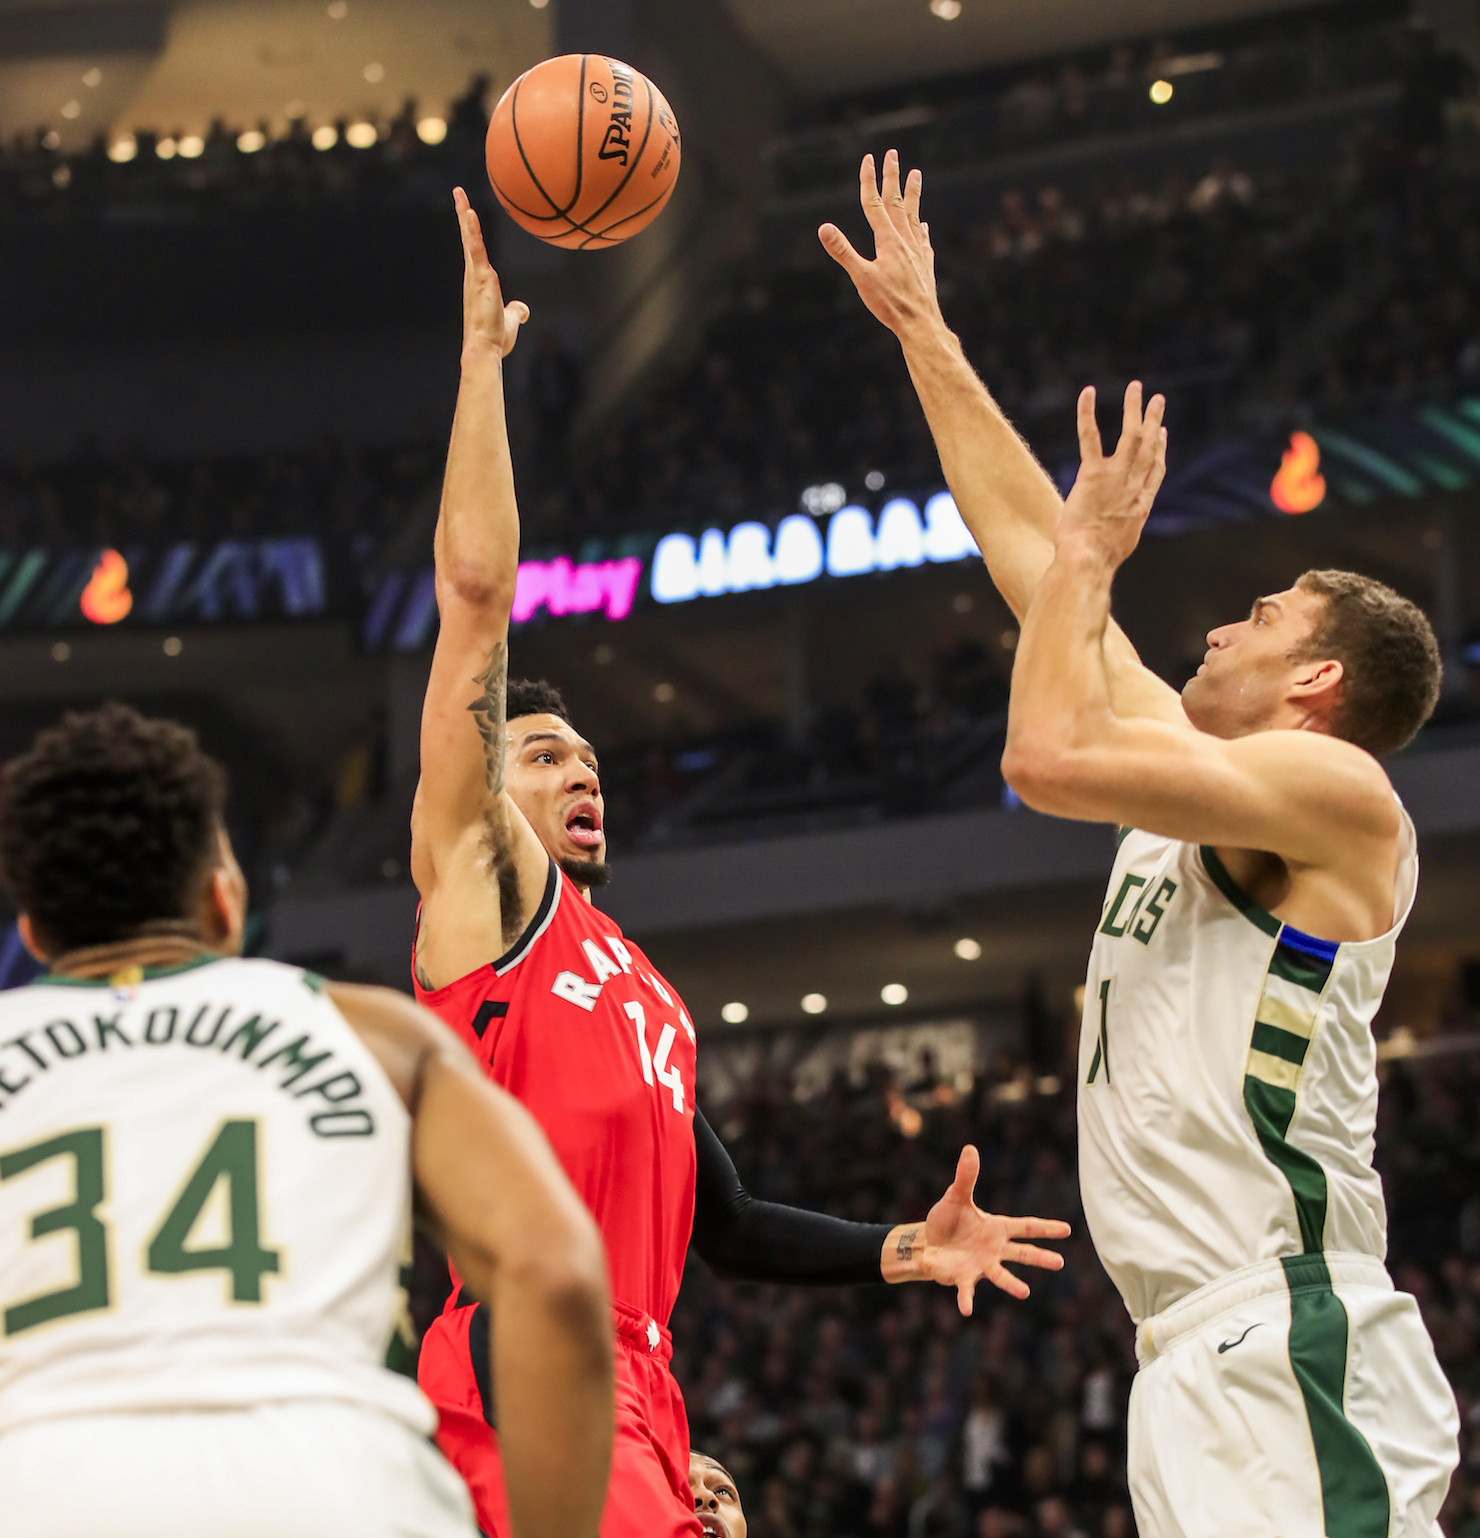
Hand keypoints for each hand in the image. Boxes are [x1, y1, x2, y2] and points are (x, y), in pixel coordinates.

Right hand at [454, 186, 528, 360]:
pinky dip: (472, 231)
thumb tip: (523, 310)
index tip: (467, 213)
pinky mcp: (481, 278)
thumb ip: (516, 312)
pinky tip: (468, 213)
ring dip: (465, 216)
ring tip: (461, 194)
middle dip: (463, 214)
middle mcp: (473, 275)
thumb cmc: (494, 339)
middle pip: (468, 238)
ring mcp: (476, 275)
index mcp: (479, 282)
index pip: (475, 251)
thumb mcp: (510, 321)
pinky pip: (475, 249)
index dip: (471, 232)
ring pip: (470, 240)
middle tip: (459, 192)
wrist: (485, 349)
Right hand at [818, 149, 946, 341]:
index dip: (870, 181)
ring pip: (913, 216)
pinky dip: (921, 227)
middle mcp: (905, 240)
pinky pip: (922, 239)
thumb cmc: (889, 303)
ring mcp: (917, 251)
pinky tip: (923, 225)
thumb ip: (843, 251)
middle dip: (892, 178)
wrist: (920, 322)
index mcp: (888, 240)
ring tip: (915, 174)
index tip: (869, 159)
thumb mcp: (861, 278)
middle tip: (893, 154)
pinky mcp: (925, 265)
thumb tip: (824, 228)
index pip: (874, 204)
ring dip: (912, 194)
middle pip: (897, 202)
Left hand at [887, 1145, 1070, 1311]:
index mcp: (996, 1228)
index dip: (1045, 1227)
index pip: (1025, 1226)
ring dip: (1012, 1284)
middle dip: (1040, 1257)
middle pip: (1021, 1253)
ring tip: (1025, 1293)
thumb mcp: (956, 1196)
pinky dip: (966, 1299)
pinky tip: (966, 1310)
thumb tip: (970, 1148)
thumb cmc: (948, 1219)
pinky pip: (966, 1289)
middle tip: (1060, 1263)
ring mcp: (981, 1265)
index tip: (1067, 1230)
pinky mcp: (963, 1277)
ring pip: (1000, 1275)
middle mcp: (994, 1249)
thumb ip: (965, 1176)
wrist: (929, 1242)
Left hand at [1059, 383, 1166, 567]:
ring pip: (1131, 435)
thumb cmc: (1097, 559)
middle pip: (1150, 446)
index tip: (1163, 433)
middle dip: (1154, 420)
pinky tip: (1088, 393)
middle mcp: (1134, 486)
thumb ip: (1119, 533)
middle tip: (1158, 399)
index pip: (1156, 470)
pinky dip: (1088, 413)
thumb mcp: (1118, 546)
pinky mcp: (1093, 474)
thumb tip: (1112, 540)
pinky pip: (1090, 437)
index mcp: (1141, 504)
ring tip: (1136, 387)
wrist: (1089, 560)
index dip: (1161, 449)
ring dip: (1134, 408)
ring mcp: (1116, 478)